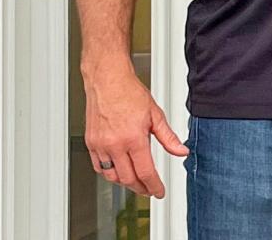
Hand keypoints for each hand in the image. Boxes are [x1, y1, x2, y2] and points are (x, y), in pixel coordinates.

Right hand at [83, 63, 187, 198]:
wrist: (107, 80)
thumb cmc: (129, 92)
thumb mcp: (155, 114)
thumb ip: (168, 137)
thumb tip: (181, 151)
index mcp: (133, 138)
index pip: (145, 172)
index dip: (154, 186)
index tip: (159, 191)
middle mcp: (115, 144)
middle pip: (128, 178)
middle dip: (140, 188)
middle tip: (149, 190)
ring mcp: (100, 145)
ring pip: (112, 176)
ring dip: (124, 182)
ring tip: (135, 181)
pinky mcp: (91, 143)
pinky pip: (98, 167)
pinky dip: (109, 173)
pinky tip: (117, 171)